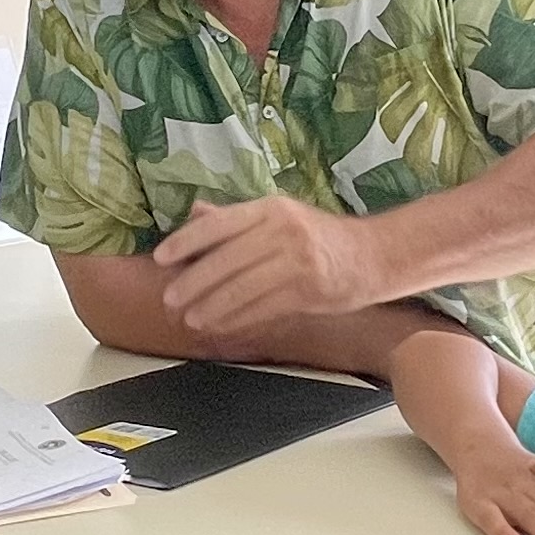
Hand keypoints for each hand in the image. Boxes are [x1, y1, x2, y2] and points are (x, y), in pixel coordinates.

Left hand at [151, 198, 385, 335]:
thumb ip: (237, 219)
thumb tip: (195, 214)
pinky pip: (261, 308)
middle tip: (169, 298)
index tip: (161, 258)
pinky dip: (236, 319)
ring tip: (190, 319)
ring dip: (210, 307)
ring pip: (241, 288)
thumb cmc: (320, 237)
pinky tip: (219, 326)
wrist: (373, 256)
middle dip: (193, 282)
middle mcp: (282, 231)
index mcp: (270, 208)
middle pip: (225, 260)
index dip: (185, 241)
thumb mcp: (280, 216)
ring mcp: (296, 261)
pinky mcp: (307, 291)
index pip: (218, 224)